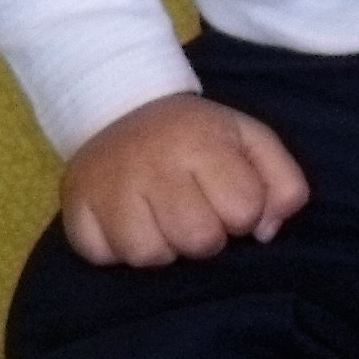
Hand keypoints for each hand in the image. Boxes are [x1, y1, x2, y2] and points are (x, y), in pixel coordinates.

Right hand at [59, 93, 309, 266]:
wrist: (117, 104)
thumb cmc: (195, 135)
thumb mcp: (250, 140)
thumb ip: (284, 184)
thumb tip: (265, 232)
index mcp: (199, 141)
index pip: (243, 211)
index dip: (242, 211)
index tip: (224, 194)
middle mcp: (150, 161)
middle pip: (197, 240)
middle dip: (203, 234)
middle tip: (190, 210)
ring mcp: (106, 183)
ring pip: (148, 254)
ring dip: (159, 246)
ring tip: (158, 219)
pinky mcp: (74, 203)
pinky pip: (99, 253)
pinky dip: (113, 248)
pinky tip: (123, 221)